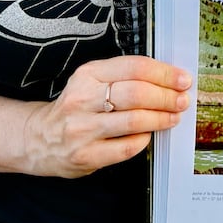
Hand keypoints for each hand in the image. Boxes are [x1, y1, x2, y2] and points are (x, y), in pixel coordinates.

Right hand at [19, 55, 190, 177]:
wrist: (40, 138)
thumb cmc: (77, 107)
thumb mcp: (92, 81)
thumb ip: (124, 77)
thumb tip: (169, 79)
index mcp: (88, 74)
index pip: (134, 67)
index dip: (164, 73)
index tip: (183, 79)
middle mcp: (82, 99)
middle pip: (136, 93)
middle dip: (166, 97)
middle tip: (182, 100)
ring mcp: (82, 129)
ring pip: (134, 121)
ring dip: (161, 118)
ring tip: (174, 117)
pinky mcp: (85, 155)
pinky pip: (126, 147)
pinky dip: (144, 140)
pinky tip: (149, 135)